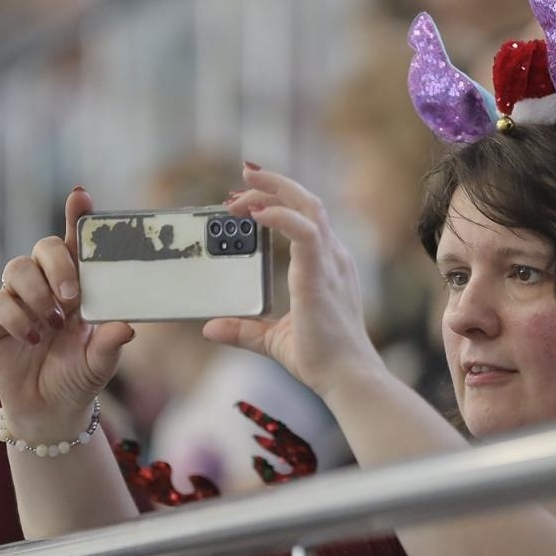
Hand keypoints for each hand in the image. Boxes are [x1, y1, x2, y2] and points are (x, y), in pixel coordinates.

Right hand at [0, 188, 134, 434]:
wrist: (50, 410)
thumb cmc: (79, 377)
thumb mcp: (101, 363)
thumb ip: (111, 344)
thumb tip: (127, 327)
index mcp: (77, 286)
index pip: (76, 243)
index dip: (77, 217)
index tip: (80, 195)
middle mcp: (45, 285)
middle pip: (43, 247)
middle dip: (57, 263)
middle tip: (71, 295)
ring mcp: (17, 299)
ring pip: (16, 268)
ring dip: (37, 292)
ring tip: (52, 323)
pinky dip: (17, 318)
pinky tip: (32, 338)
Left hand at [202, 167, 385, 401]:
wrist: (345, 377)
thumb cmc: (321, 358)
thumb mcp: (272, 339)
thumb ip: (244, 329)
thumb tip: (211, 327)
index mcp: (326, 266)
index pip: (306, 217)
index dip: (279, 200)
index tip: (247, 200)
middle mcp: (332, 257)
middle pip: (308, 202)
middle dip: (275, 184)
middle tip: (242, 178)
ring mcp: (329, 263)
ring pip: (308, 206)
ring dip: (273, 191)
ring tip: (241, 189)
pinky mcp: (320, 274)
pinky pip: (304, 231)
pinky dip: (279, 215)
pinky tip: (256, 213)